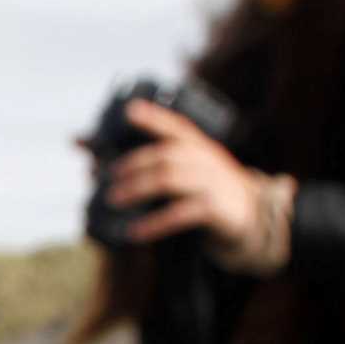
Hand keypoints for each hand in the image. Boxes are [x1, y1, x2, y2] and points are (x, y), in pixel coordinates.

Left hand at [103, 100, 260, 246]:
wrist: (256, 217)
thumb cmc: (207, 191)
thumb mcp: (187, 171)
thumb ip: (151, 165)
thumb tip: (89, 158)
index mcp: (197, 146)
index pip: (175, 126)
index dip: (153, 117)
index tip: (129, 111)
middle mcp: (205, 159)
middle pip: (164, 155)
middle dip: (131, 165)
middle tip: (104, 179)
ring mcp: (213, 183)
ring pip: (171, 179)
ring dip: (138, 189)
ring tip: (112, 201)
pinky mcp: (216, 209)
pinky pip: (181, 213)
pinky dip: (155, 223)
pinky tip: (135, 232)